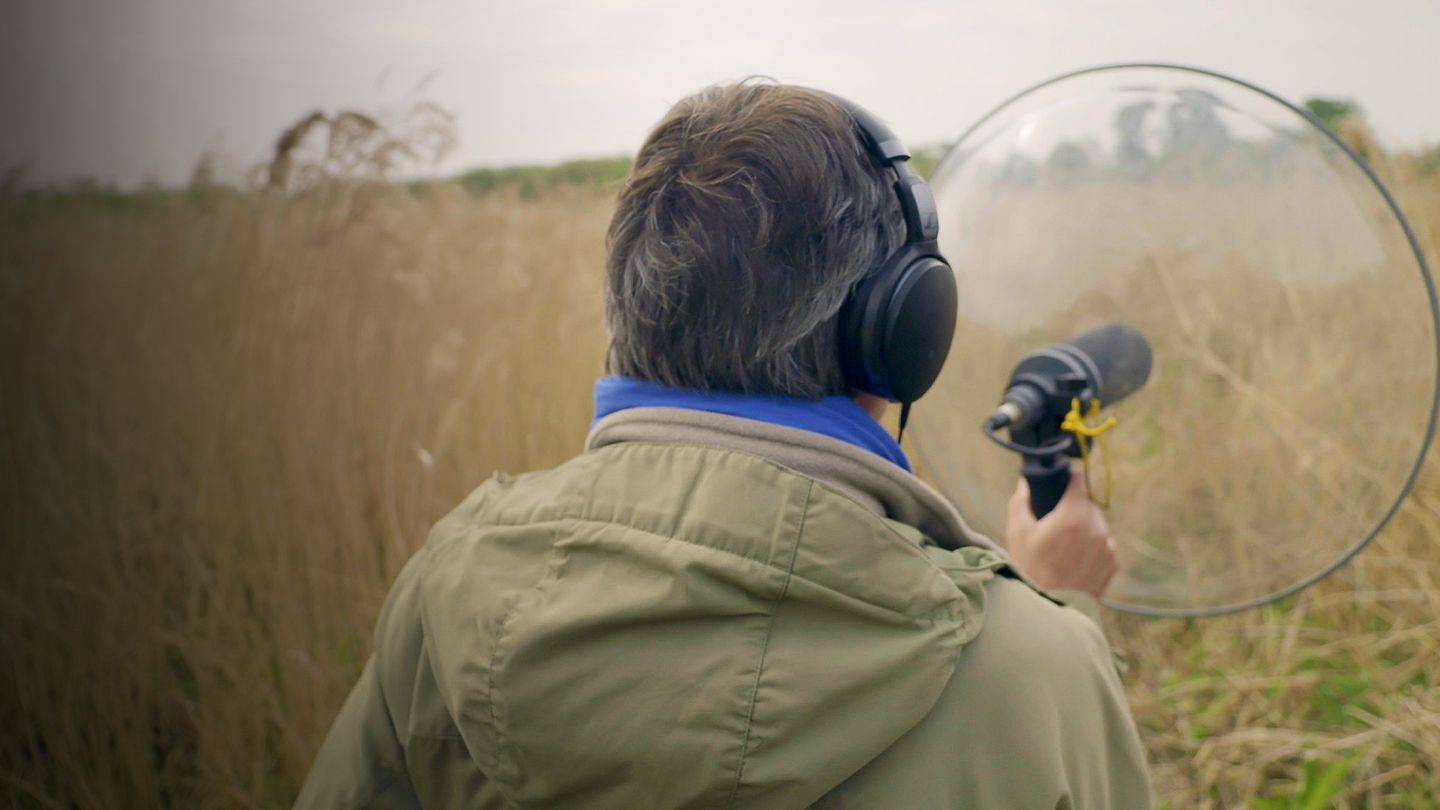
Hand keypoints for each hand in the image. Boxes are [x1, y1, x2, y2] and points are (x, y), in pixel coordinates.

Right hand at [1005, 468, 1116, 597]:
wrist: (1049, 608)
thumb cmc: (1029, 568)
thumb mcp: (1017, 531)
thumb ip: (1021, 500)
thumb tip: (1026, 483)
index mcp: (1073, 515)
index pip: (1081, 480)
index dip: (1070, 478)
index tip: (1062, 483)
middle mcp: (1096, 528)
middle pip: (1089, 503)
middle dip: (1074, 506)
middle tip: (1056, 522)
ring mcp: (1107, 547)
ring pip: (1097, 524)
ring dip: (1084, 527)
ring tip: (1064, 546)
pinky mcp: (1113, 563)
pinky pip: (1103, 545)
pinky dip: (1091, 547)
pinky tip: (1074, 560)